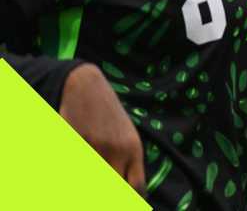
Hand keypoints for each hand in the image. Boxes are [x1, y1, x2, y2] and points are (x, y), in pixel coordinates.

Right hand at [60, 63, 145, 192]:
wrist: (87, 86)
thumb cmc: (108, 116)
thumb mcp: (126, 136)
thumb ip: (128, 162)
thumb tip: (132, 191)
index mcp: (133, 149)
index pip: (136, 187)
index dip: (130, 200)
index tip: (125, 201)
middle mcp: (117, 150)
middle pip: (115, 188)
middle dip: (108, 195)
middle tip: (106, 181)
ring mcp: (95, 146)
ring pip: (92, 180)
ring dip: (89, 182)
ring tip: (92, 161)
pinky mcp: (75, 140)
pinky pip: (74, 167)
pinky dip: (71, 173)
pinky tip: (77, 152)